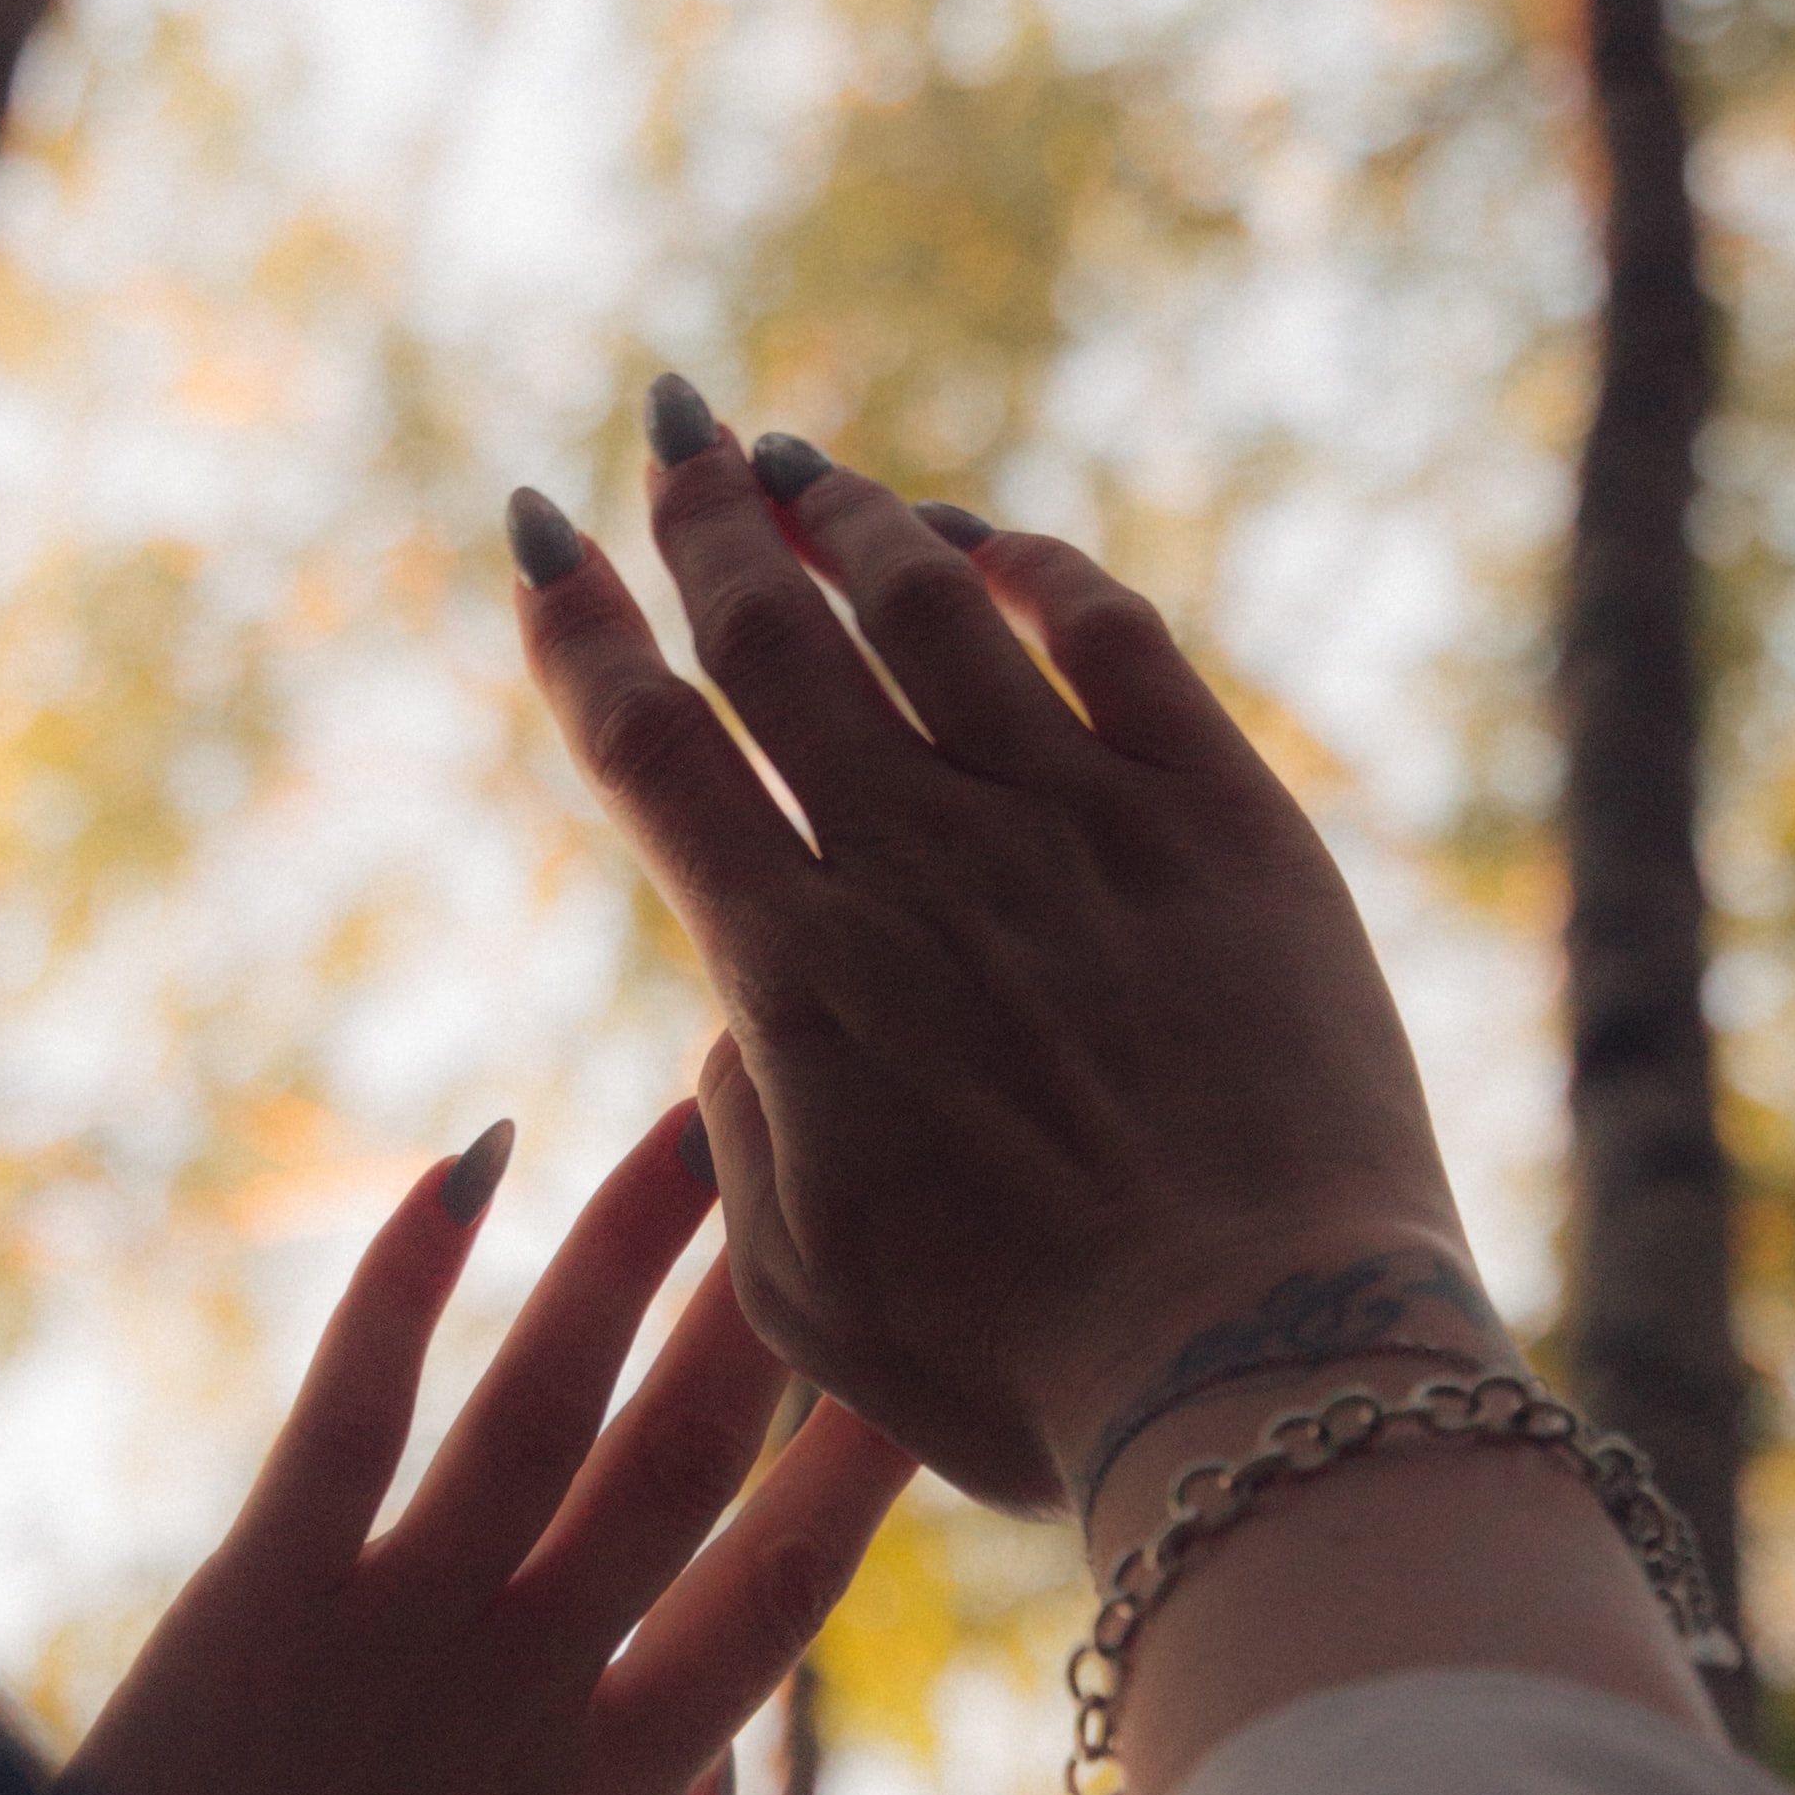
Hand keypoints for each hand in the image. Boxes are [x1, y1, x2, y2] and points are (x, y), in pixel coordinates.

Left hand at [68, 1105, 910, 1794]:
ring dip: (632, 1239)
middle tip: (849, 1158)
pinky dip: (415, 1263)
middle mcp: (528, 1686)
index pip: (782, 1602)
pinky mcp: (257, 1586)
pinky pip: (355, 1392)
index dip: (869, 1466)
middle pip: (692, 1453)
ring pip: (548, 1385)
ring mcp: (395, 1621)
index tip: (940, 1360)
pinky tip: (473, 1155)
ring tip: (702, 1110)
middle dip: (779, 1301)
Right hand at [508, 410, 1490, 1519]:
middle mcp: (915, 860)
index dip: (578, 628)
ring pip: (931, 599)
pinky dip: (1033, 561)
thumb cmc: (1023, 1368)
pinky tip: (991, 542)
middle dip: (704, 515)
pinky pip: (1110, 631)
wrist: (1256, 1364)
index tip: (538, 535)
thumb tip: (734, 1028)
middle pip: (775, 634)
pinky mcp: (1219, 814)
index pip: (650, 751)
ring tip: (804, 461)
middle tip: (672, 425)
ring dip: (853, 512)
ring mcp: (1073, 820)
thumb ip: (740, 1139)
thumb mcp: (808, 1293)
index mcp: (792, 975)